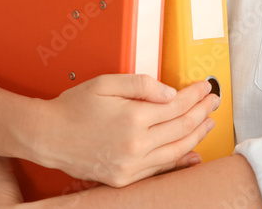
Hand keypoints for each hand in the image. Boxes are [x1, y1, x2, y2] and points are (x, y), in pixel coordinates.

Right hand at [30, 74, 217, 187]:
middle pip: (182, 127)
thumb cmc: (73, 107)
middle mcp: (136, 144)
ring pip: (176, 151)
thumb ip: (141, 84)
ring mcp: (131, 165)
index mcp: (133, 117)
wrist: (48, 136)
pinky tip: (192, 152)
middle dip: (202, 112)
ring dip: (197, 135)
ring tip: (208, 122)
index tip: (204, 87)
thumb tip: (170, 92)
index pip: (177, 105)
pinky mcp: (125, 178)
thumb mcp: (106, 83)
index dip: (194, 95)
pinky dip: (180, 161)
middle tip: (213, 101)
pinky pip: (160, 170)